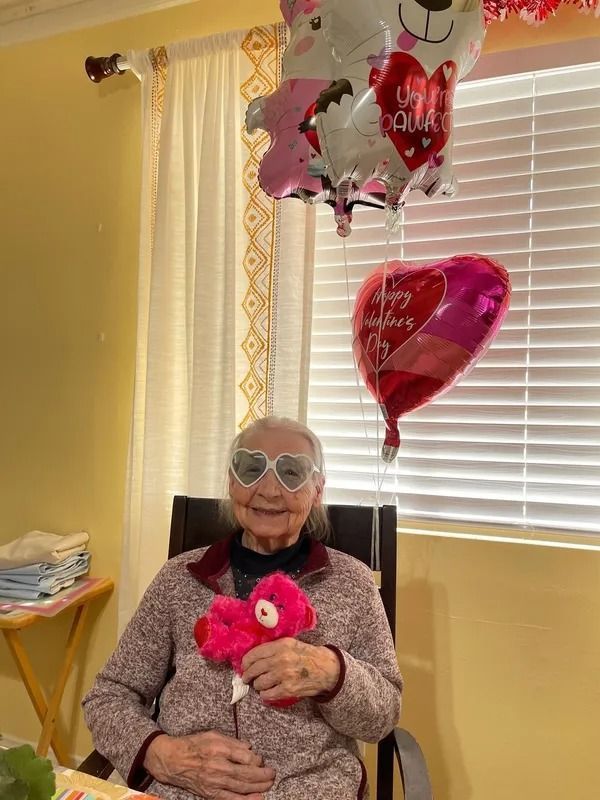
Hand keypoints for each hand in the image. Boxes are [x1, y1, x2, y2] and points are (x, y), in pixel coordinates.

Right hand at [144, 731, 274, 798]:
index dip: (257, 759)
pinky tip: (257, 799)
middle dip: (263, 775)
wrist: (173, 760)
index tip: (260, 760)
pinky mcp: (210, 794)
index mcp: (219, 749)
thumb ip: (233, 742)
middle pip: (246, 774)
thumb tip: (250, 748)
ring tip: (269, 784)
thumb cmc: (193, 745)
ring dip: (259, 787)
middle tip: (272, 774)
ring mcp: (214, 782)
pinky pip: (231, 799)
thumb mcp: (213, 734)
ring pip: (242, 787)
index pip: (246, 757)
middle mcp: (218, 766)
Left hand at [241, 639, 339, 702]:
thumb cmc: (307, 655)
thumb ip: (274, 648)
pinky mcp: (288, 689)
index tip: (244, 666)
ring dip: (258, 685)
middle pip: (254, 669)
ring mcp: (284, 675)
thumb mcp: (291, 644)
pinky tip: (268, 692)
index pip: (254, 654)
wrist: (327, 669)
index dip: (246, 662)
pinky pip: (267, 694)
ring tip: (261, 685)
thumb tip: (254, 657)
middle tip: (247, 678)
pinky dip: (265, 695)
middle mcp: (281, 659)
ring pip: (259, 683)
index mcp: (281, 645)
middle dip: (247, 675)